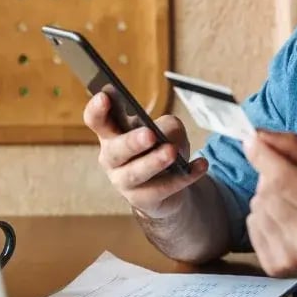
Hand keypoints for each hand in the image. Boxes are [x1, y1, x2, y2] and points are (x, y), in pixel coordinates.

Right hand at [84, 92, 207, 217]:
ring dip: (154, 162)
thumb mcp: (167, 130)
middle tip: (150, 134)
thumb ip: (167, 127)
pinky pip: (162, 189)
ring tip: (172, 152)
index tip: (104, 97)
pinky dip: (184, 177)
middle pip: (115, 150)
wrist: (170, 185)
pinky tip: (200, 165)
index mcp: (112, 134)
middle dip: (132, 142)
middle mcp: (112, 159)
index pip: (96, 120)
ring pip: (136, 174)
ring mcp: (124, 182)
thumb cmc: (161, 148)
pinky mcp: (143, 200)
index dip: (97, 110)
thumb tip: (169, 138)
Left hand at [243, 130, 296, 278]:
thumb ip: (295, 148)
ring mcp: (291, 256)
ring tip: (292, 207)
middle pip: (266, 192)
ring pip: (256, 208)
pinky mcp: (276, 267)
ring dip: (267, 200)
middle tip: (292, 184)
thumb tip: (256, 136)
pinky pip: (252, 228)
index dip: (261, 155)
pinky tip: (285, 223)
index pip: (280, 177)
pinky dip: (263, 219)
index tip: (252, 140)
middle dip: (271, 179)